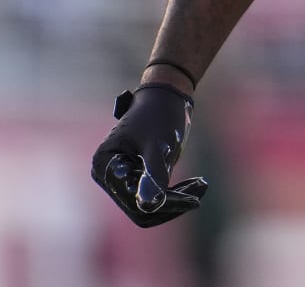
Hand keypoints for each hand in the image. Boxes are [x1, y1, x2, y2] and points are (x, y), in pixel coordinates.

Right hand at [90, 83, 209, 227]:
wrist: (166, 96)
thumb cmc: (161, 115)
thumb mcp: (159, 145)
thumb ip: (153, 174)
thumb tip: (148, 206)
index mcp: (105, 165)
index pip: (133, 202)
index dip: (163, 204)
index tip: (193, 197)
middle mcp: (107, 174)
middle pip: (139, 207)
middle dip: (171, 203)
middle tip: (200, 190)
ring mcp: (120, 177)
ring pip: (147, 206)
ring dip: (175, 201)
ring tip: (200, 187)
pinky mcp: (134, 177)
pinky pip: (152, 197)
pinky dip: (173, 195)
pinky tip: (195, 185)